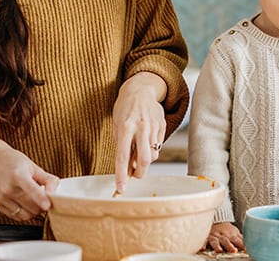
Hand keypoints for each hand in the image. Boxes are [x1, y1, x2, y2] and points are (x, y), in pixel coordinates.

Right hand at [0, 146, 59, 221]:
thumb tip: (56, 192)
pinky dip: (24, 212)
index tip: (47, 205)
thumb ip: (47, 179)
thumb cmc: (13, 161)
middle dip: (42, 206)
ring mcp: (1, 197)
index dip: (40, 198)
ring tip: (34, 201)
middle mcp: (7, 188)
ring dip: (34, 212)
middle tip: (45, 199)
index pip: (31, 189)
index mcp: (18, 175)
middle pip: (31, 207)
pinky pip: (16, 216)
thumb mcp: (32, 166)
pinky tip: (24, 202)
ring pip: (25, 215)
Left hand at [112, 72, 167, 192]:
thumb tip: (128, 165)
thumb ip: (121, 143)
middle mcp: (141, 127)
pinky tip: (146, 140)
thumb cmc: (124, 108)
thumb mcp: (116, 124)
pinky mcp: (162, 126)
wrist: (140, 90)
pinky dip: (152, 149)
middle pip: (144, 159)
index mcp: (125, 127)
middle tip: (135, 175)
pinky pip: (158, 146)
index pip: (122, 156)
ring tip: (139, 151)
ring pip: (153, 154)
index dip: (121, 175)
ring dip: (145, 160)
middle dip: (140, 173)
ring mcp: (153, 127)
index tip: (120, 188)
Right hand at [205, 222, 243, 252]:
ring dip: (217, 246)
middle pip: (226, 241)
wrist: (216, 220)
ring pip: (215, 241)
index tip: (244, 248)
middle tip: (233, 250)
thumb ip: (241, 239)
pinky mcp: (206, 237)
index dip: (240, 244)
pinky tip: (202, 248)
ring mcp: (214, 236)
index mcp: (230, 235)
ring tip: (219, 250)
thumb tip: (251, 245)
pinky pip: (204, 240)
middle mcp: (222, 235)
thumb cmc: (227, 230)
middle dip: (229, 246)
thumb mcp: (235, 233)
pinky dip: (203, 244)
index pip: (236, 240)